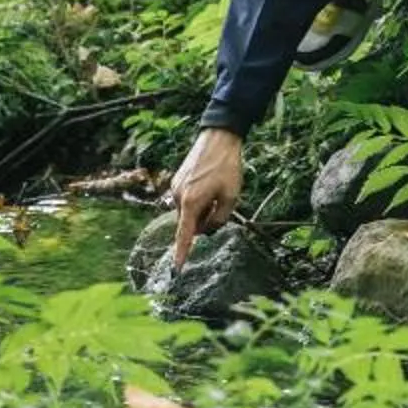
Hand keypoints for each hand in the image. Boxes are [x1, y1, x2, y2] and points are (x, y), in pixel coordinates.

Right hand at [169, 127, 245, 266]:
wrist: (218, 138)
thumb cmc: (227, 167)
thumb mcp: (231, 197)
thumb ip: (219, 219)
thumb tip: (207, 230)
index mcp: (191, 203)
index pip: (185, 235)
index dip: (181, 254)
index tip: (176, 269)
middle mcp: (178, 197)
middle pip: (190, 223)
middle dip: (204, 221)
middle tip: (221, 203)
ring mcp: (176, 187)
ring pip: (188, 212)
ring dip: (201, 209)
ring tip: (216, 190)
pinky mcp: (177, 180)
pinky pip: (186, 200)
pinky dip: (197, 200)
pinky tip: (209, 184)